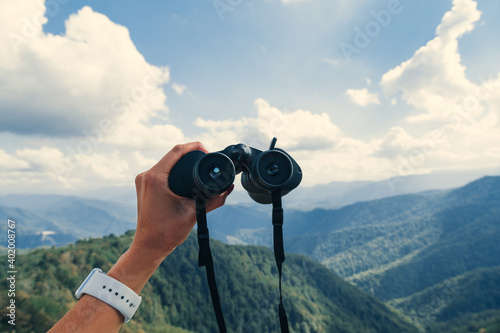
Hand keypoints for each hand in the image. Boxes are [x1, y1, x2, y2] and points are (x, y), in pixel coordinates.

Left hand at [132, 142, 233, 260]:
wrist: (149, 247)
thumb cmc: (167, 233)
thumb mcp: (194, 213)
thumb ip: (214, 200)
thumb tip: (228, 190)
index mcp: (155, 178)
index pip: (177, 150)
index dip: (195, 147)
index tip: (208, 151)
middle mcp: (146, 176)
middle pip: (171, 155)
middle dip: (190, 155)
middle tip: (206, 161)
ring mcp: (142, 181)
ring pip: (166, 163)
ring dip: (181, 163)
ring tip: (198, 168)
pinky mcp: (144, 187)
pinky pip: (160, 172)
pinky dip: (173, 171)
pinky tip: (184, 177)